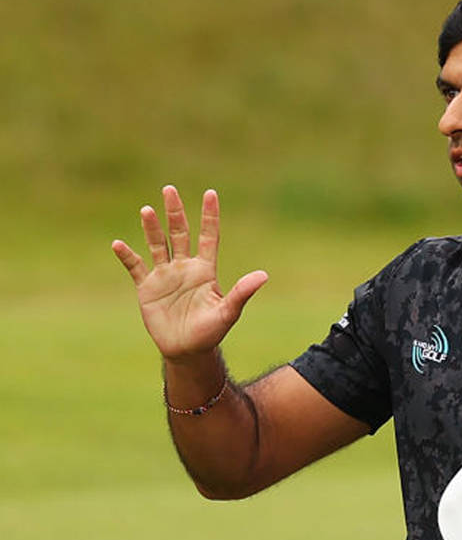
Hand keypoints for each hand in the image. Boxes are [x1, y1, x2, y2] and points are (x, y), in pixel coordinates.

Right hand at [111, 186, 267, 361]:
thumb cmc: (211, 332)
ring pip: (157, 245)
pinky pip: (136, 267)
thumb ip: (242, 292)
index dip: (209, 216)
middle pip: (179, 233)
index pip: (208, 237)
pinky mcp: (147, 287)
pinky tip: (118, 244)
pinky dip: (127, 256)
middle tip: (170, 189)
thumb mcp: (228, 312)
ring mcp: (165, 275)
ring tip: (147, 210)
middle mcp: (185, 267)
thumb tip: (264, 275)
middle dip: (175, 213)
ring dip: (152, 228)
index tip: (210, 193)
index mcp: (205, 270)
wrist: (187, 350)